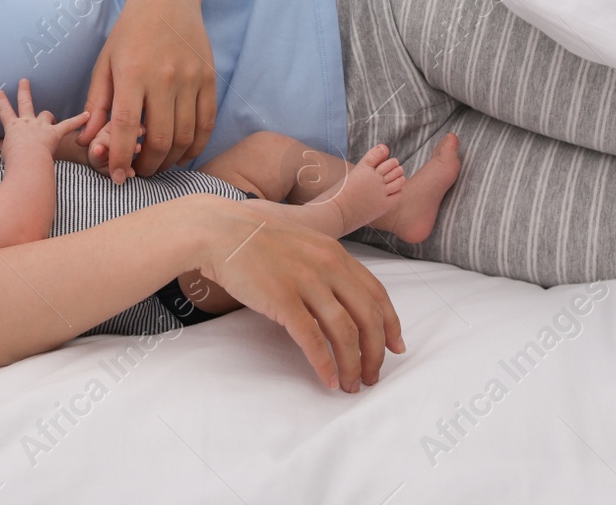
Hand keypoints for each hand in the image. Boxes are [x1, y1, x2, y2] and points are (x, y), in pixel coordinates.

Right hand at [0, 79, 88, 162]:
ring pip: (46, 115)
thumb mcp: (5, 155)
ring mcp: (41, 126)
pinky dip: (78, 120)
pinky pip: (68, 124)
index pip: (5, 112)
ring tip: (52, 118)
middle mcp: (27, 122)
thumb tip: (10, 158)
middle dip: (24, 91)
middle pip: (25, 103)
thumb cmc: (14, 162)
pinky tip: (87, 115)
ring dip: (49, 116)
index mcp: (13, 128)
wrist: (27, 161)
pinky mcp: (54, 133)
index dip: (2, 101)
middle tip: (24, 81)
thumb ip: (8, 151)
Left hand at [78, 0, 216, 183]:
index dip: (120, 157)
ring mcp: (191, 79)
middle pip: (159, 139)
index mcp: (132, 73)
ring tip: (157, 165)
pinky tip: (182, 154)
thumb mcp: (105, 63)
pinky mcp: (209, 80)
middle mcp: (164, 78)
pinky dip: (196, 146)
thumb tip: (86, 140)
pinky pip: (206, 124)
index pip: (125, 127)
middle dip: (147, 166)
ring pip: (185, 137)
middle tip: (138, 173)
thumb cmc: (130, 32)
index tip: (117, 176)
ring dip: (170, 161)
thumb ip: (97, 103)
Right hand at [189, 196, 403, 391]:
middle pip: (367, 316)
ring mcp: (305, 282)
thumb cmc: (255, 239)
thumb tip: (340, 297)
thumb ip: (324, 264)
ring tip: (352, 384)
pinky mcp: (282, 299)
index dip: (391, 324)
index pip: (377, 293)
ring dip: (353, 364)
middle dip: (376, 352)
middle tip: (373, 375)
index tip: (396, 346)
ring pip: (344, 331)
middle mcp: (327, 266)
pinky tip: (329, 378)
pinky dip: (325, 364)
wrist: (219, 231)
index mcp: (335, 253)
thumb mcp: (302, 242)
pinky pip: (312, 339)